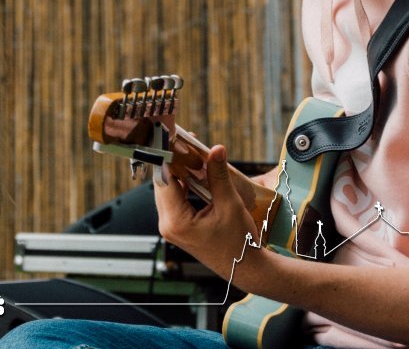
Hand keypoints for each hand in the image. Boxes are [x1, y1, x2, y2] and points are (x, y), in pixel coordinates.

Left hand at [154, 144, 261, 278]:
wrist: (246, 269)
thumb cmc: (239, 242)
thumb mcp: (230, 205)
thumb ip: (219, 175)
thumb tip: (216, 149)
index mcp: (176, 221)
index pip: (164, 179)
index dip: (168, 156)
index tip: (174, 138)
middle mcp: (167, 224)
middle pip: (163, 183)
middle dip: (174, 161)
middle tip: (186, 142)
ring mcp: (171, 227)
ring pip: (168, 190)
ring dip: (179, 172)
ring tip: (192, 153)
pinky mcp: (178, 227)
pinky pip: (175, 199)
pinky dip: (183, 185)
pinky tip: (194, 173)